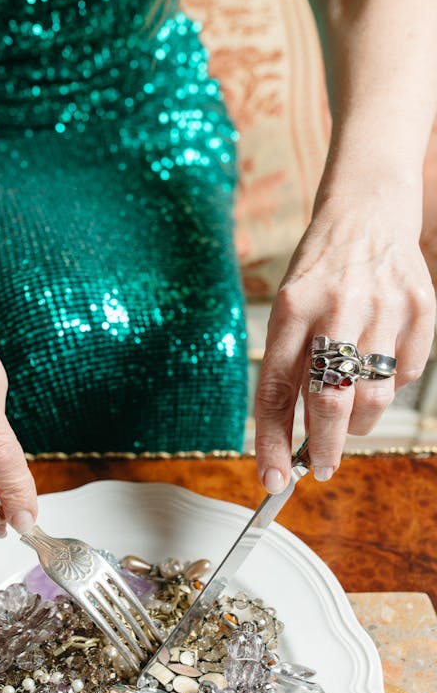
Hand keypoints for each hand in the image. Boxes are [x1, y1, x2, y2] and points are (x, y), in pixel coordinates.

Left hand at [254, 195, 435, 490]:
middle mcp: (336, 306)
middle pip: (329, 402)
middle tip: (321, 465)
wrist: (367, 212)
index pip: (277, 392)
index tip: (272, 480)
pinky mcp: (421, 308)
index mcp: (291, 309)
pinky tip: (377, 366)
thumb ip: (292, 366)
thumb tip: (298, 436)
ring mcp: (384, 307)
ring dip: (357, 422)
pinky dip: (388, 386)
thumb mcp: (289, 309)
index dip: (272, 444)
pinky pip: (404, 376)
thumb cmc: (319, 273)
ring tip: (348, 411)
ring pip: (372, 398)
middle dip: (323, 447)